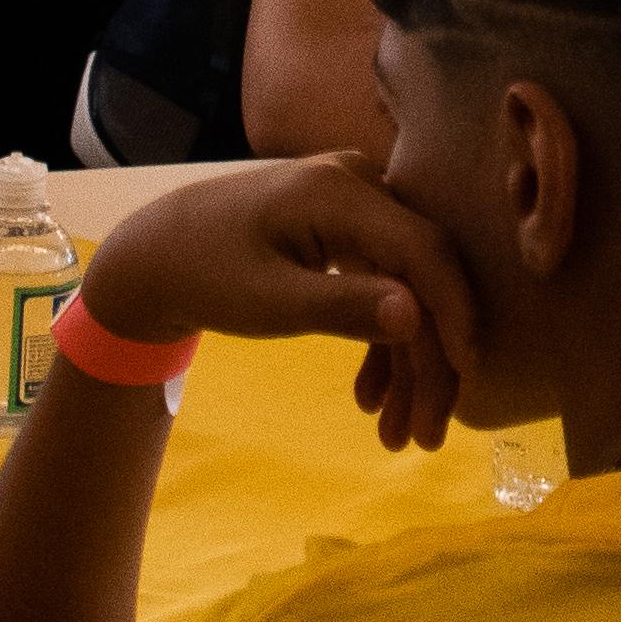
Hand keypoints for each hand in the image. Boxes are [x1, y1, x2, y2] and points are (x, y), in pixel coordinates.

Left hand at [80, 154, 479, 451]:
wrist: (157, 256)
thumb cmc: (204, 274)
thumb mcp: (268, 301)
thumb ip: (342, 306)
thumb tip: (417, 318)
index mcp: (340, 190)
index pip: (423, 252)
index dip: (452, 315)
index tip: (463, 380)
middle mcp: (359, 185)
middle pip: (421, 276)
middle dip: (428, 360)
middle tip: (425, 436)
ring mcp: (356, 204)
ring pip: (406, 289)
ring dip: (406, 364)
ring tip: (396, 436)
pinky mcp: (348, 229)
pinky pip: (383, 284)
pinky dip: (380, 341)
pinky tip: (371, 398)